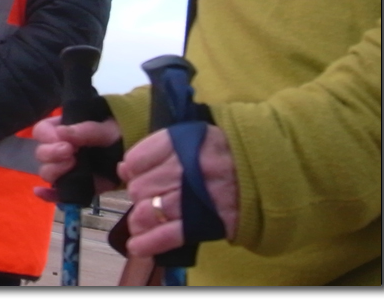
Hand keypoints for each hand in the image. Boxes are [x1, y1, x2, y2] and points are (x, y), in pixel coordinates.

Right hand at [32, 115, 122, 201]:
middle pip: (41, 153)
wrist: (134, 160)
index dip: (48, 137)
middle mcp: (59, 149)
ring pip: (47, 172)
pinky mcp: (74, 188)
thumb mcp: (106, 129)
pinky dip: (48, 195)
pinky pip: (56, 194)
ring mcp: (66, 170)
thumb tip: (60, 133)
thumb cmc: (118, 136)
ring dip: (54, 171)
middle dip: (51, 154)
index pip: (42, 131)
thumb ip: (86, 130)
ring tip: (72, 166)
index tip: (64, 142)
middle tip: (71, 154)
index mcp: (63, 130)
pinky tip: (42, 193)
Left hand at [117, 125, 238, 256]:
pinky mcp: (203, 223)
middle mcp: (185, 167)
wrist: (260, 170)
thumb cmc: (218, 153)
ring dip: (141, 217)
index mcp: (180, 142)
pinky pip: (168, 235)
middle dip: (139, 194)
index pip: (137, 159)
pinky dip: (149, 243)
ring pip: (149, 210)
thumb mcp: (190, 137)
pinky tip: (137, 246)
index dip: (132, 169)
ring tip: (144, 218)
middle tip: (150, 195)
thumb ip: (155, 148)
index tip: (136, 173)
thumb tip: (123, 168)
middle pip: (140, 186)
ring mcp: (193, 197)